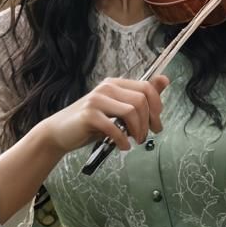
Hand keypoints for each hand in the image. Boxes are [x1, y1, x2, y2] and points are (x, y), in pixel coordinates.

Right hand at [41, 75, 169, 156]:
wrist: (60, 132)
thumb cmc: (92, 123)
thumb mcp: (118, 110)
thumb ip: (141, 96)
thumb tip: (165, 80)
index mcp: (116, 83)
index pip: (146, 87)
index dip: (157, 106)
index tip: (157, 125)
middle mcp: (107, 87)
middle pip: (141, 100)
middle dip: (149, 122)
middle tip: (145, 137)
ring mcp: (97, 99)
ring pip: (131, 111)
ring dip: (138, 130)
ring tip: (135, 141)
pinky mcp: (89, 115)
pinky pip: (114, 126)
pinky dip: (122, 140)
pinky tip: (122, 147)